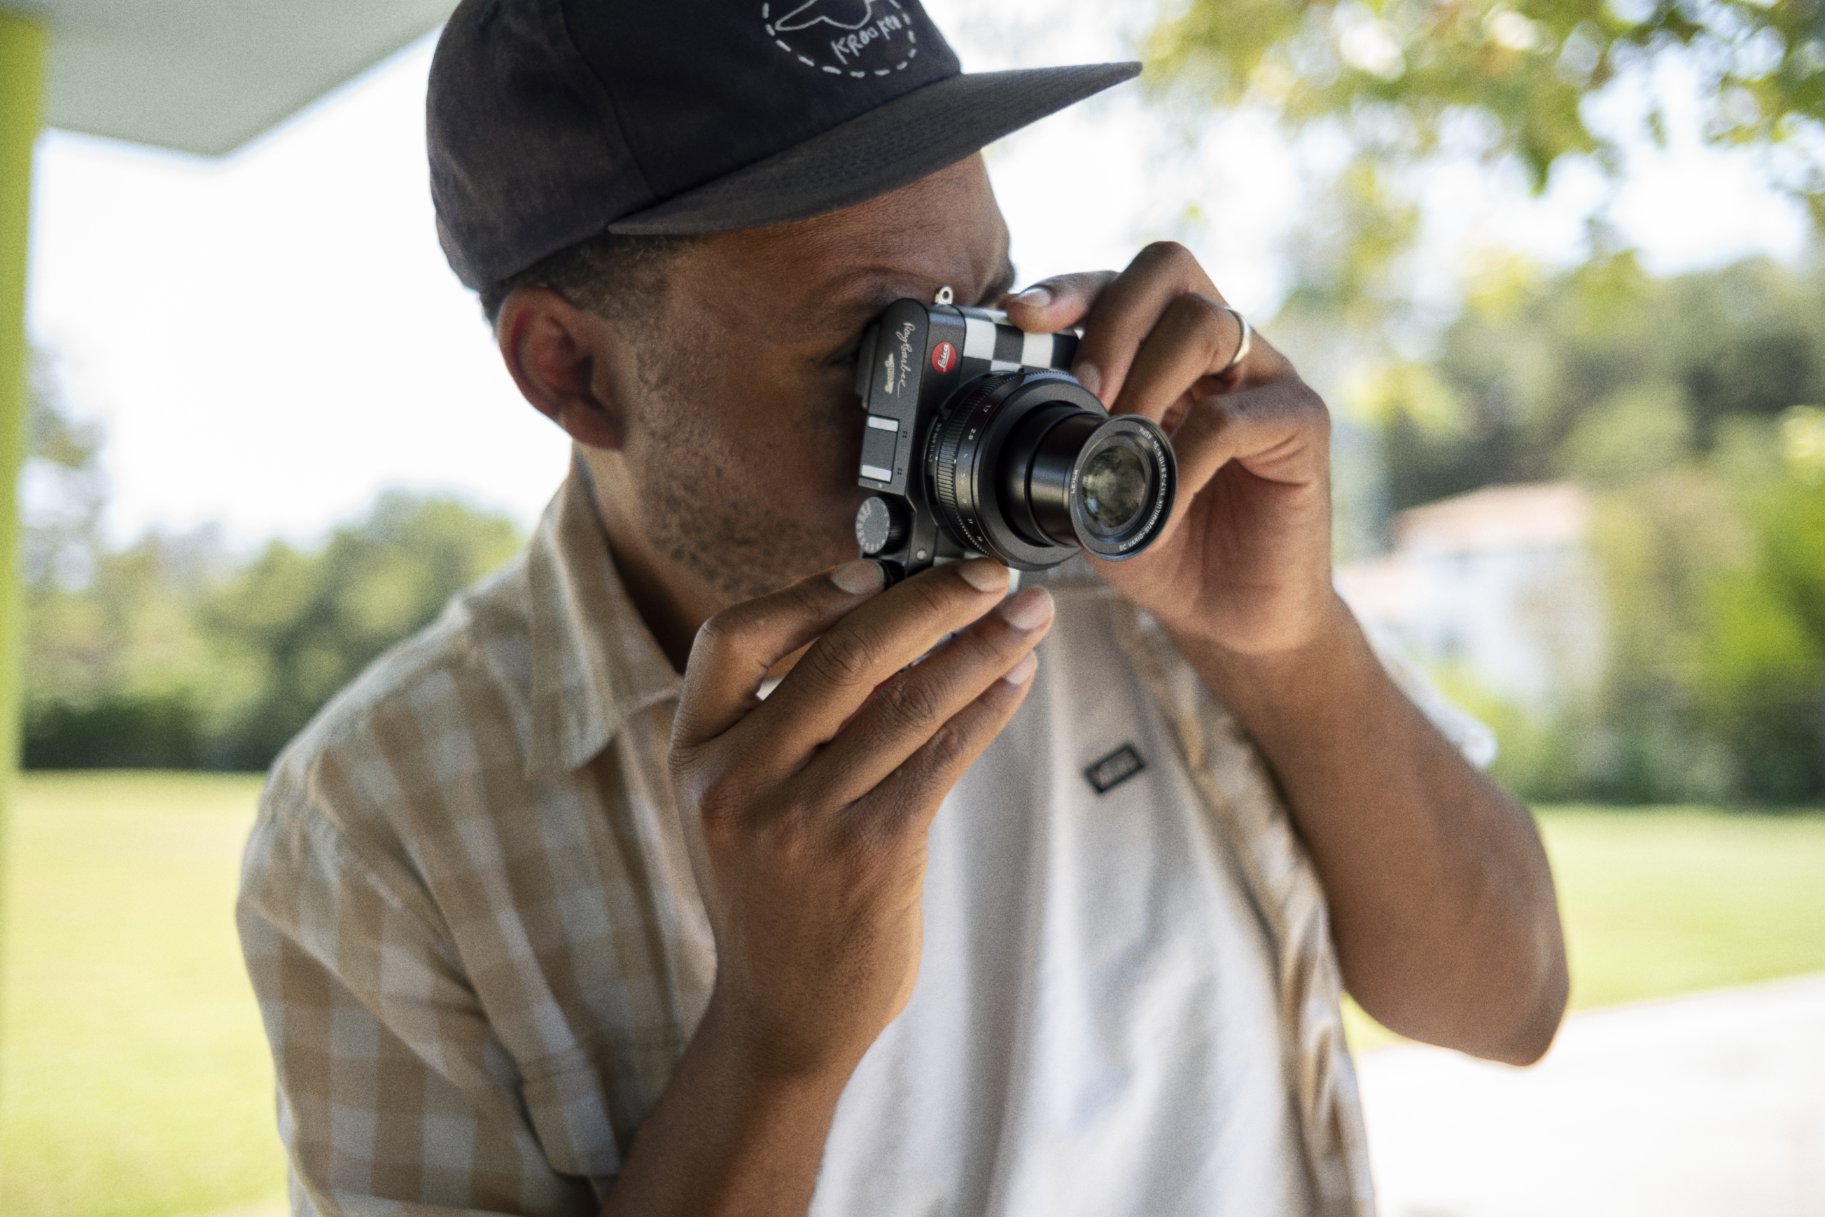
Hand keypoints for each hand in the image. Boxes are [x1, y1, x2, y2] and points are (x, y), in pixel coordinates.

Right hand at [667, 557, 1052, 1079]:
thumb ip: (783, 722)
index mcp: (695, 754)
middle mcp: (738, 782)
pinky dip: (987, 708)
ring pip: (907, 699)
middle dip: (929, 600)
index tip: (877, 569)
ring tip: (1029, 615)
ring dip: (982, 646)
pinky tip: (1017, 681)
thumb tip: (889, 622)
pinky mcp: (870, 853)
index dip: (806, 592)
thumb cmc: (772, 893)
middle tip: (987, 573)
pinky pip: (941, 756)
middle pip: (842, 654)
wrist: (783, 1014)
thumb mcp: (737, 804)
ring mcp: (803, 819)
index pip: (732, 637)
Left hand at [1002, 242, 1337, 655]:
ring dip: (1145, 382)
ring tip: (1119, 446)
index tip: (1019, 316)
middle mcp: (1220, 349)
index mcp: (1166, 352)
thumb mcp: (1090, 493)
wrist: (1231, 619)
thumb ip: (1059, 445)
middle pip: (1169, 267)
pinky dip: (1181, 461)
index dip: (1070, 288)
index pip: (1120, 283)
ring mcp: (1266, 378)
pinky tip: (1162, 504)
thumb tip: (1006, 413)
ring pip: (1205, 323)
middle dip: (1110, 317)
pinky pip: (1233, 416)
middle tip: (1083, 388)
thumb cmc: (1166, 549)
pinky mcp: (1302, 422)